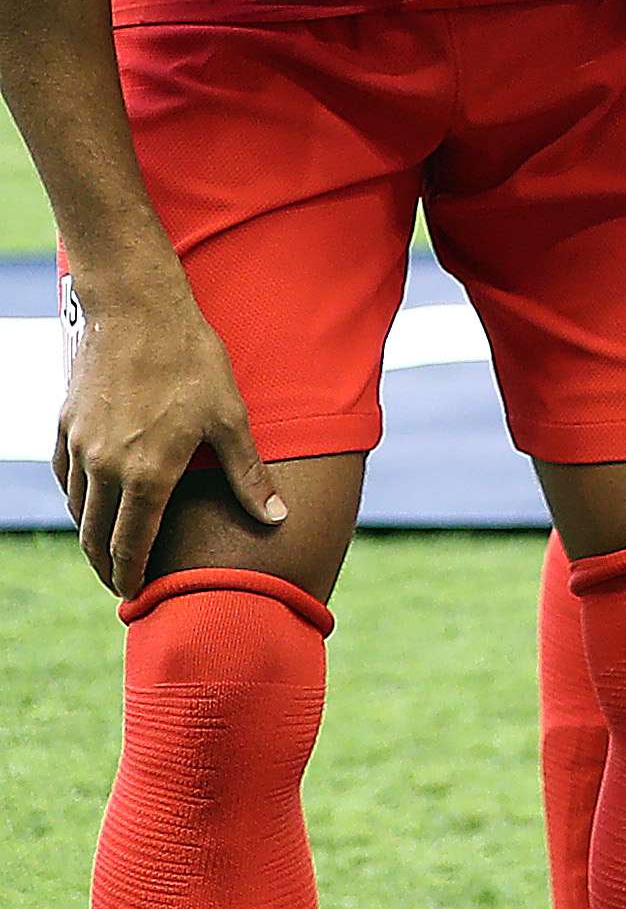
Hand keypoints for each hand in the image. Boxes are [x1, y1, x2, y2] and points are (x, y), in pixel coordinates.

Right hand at [53, 264, 278, 597]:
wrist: (138, 312)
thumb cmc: (192, 362)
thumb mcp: (231, 419)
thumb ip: (249, 475)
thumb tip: (277, 518)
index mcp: (148, 473)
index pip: (132, 543)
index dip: (132, 575)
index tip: (135, 596)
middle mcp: (105, 467)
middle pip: (97, 536)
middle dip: (107, 567)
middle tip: (120, 586)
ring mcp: (81, 446)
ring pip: (78, 508)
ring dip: (90, 535)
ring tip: (107, 551)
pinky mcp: (66, 425)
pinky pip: (65, 476)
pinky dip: (77, 499)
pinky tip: (89, 504)